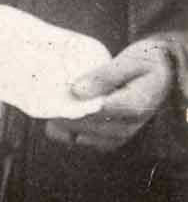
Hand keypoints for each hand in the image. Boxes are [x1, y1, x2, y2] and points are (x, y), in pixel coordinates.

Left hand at [44, 36, 182, 151]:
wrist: (158, 76)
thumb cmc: (144, 62)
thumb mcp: (130, 60)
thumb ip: (105, 76)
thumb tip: (77, 90)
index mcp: (137, 105)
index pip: (100, 110)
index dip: (74, 104)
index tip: (55, 92)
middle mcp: (128, 127)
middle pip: (84, 125)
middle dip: (61, 111)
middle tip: (44, 94)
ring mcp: (116, 137)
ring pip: (75, 136)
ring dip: (59, 121)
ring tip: (51, 101)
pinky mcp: (105, 141)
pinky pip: (74, 141)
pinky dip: (61, 129)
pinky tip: (57, 113)